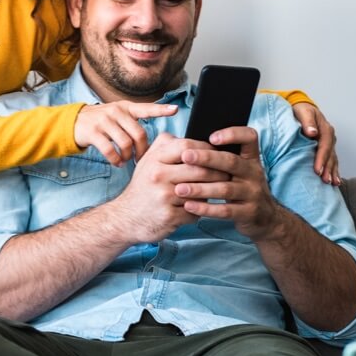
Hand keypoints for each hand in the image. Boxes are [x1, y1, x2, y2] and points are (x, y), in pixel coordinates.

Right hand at [74, 100, 177, 165]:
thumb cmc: (101, 122)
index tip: (175, 109)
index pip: (146, 108)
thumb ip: (133, 122)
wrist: (74, 122)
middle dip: (142, 150)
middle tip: (140, 159)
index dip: (161, 109)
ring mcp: (104, 121)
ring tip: (126, 161)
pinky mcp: (93, 132)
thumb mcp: (117, 115)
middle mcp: (116, 112)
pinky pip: (109, 150)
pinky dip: (115, 160)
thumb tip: (155, 139)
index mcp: (126, 108)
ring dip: (128, 156)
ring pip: (125, 143)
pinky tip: (117, 162)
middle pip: (139, 133)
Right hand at [106, 133, 227, 243]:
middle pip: (198, 169)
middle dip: (217, 171)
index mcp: (155, 158)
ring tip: (221, 189)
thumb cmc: (144, 188)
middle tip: (229, 173)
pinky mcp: (169, 216)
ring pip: (200, 191)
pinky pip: (195, 211)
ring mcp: (163, 196)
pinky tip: (203, 209)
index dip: (206, 149)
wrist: (125, 218)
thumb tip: (193, 137)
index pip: (187, 147)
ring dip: (213, 191)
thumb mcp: (148, 161)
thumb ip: (167, 145)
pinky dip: (201, 210)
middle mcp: (157, 175)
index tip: (218, 154)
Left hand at [174, 127, 285, 240]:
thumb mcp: (239, 170)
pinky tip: (189, 205)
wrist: (265, 217)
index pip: (249, 137)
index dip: (233, 134)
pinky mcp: (248, 213)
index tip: (211, 137)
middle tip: (185, 156)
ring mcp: (252, 193)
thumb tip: (183, 142)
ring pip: (225, 189)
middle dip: (207, 158)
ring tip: (179, 189)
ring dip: (200, 188)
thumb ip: (219, 156)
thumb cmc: (241, 187)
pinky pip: (225, 210)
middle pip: (231, 162)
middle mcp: (254, 173)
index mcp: (251, 158)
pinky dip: (206, 208)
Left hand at [291, 102, 339, 184]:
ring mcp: (329, 144)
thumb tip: (312, 132)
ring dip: (333, 172)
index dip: (322, 158)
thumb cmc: (301, 111)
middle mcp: (329, 137)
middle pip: (330, 155)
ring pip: (333, 160)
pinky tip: (335, 181)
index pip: (325, 146)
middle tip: (325, 180)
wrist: (302, 108)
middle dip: (328, 168)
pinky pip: (332, 161)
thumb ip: (307, 122)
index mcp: (325, 129)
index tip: (317, 170)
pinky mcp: (326, 149)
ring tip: (332, 184)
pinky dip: (334, 171)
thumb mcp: (303, 112)